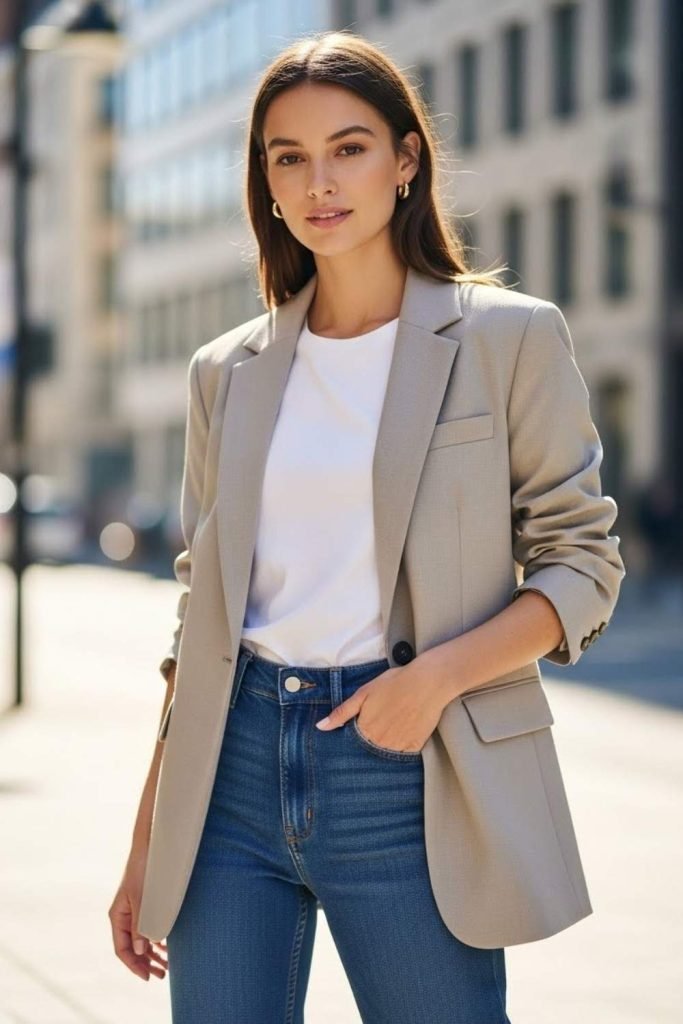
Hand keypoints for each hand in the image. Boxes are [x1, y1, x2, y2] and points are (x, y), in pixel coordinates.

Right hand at [108, 847, 167, 980]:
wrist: (148, 846)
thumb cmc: (143, 869)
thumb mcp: (142, 898)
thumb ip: (141, 924)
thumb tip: (140, 950)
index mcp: (118, 916)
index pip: (122, 949)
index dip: (133, 965)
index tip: (148, 977)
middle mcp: (124, 917)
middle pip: (132, 948)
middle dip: (146, 963)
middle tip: (162, 975)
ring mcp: (134, 911)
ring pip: (141, 940)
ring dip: (153, 954)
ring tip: (167, 967)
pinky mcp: (144, 905)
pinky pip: (148, 929)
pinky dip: (157, 940)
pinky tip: (167, 947)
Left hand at [315, 660, 443, 752]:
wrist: (428, 682)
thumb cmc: (394, 683)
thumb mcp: (364, 693)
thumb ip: (342, 712)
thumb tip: (320, 727)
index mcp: (364, 729)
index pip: (352, 744)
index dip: (353, 738)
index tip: (359, 730)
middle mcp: (379, 742)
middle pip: (367, 751)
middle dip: (368, 744)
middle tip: (378, 726)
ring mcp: (397, 747)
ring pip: (384, 755)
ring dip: (382, 747)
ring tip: (390, 728)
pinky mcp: (414, 747)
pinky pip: (402, 755)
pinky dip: (399, 748)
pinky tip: (402, 733)